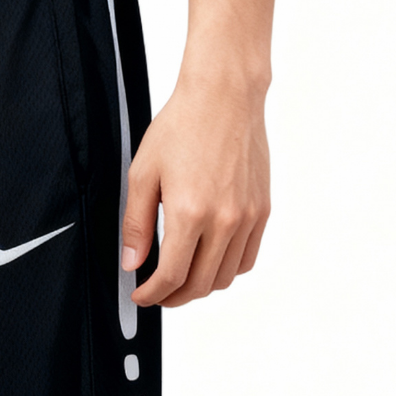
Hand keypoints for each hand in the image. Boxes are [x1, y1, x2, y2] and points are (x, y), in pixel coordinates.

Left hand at [121, 75, 270, 306]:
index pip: (172, 276)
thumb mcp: (142, 174)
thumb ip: (136, 224)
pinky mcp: (262, 210)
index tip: (141, 295)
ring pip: (227, 276)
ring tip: (180, 279)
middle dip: (174, 297)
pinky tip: (208, 260)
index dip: (153, 294)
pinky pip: (247, 258)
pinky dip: (227, 269)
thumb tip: (132, 262)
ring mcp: (248, 217)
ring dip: (201, 286)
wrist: (223, 98)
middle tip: (157, 294)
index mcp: (190, 213)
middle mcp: (225, 220)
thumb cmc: (180, 127)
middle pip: (201, 284)